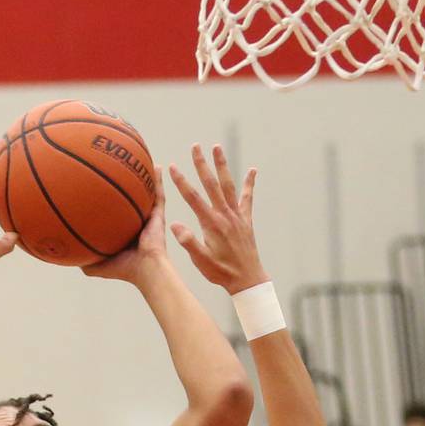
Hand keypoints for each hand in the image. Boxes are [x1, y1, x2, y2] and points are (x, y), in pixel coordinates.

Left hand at [82, 167, 168, 283]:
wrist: (146, 270)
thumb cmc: (123, 269)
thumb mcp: (94, 265)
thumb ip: (80, 258)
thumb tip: (58, 252)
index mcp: (121, 233)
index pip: (111, 213)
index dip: (103, 200)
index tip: (91, 185)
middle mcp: (133, 223)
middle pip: (126, 198)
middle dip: (121, 182)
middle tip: (112, 164)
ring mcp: (147, 218)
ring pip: (144, 192)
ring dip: (141, 176)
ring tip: (137, 158)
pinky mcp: (158, 216)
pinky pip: (158, 194)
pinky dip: (157, 180)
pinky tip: (155, 166)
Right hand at [169, 144, 267, 294]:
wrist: (247, 279)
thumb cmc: (222, 272)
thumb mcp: (201, 260)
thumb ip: (188, 242)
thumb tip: (174, 225)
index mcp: (211, 224)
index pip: (193, 198)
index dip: (181, 181)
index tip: (172, 166)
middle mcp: (225, 215)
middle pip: (212, 184)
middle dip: (202, 164)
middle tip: (195, 146)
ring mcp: (237, 216)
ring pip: (229, 185)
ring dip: (222, 165)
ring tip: (217, 148)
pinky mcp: (246, 220)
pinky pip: (248, 198)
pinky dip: (249, 183)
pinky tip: (252, 170)